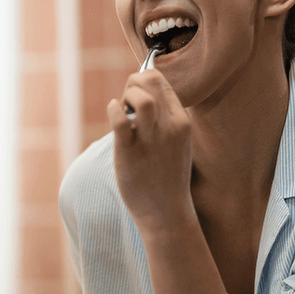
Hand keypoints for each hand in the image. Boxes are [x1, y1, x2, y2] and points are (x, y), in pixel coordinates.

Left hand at [108, 69, 194, 232]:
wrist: (167, 213)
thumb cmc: (167, 176)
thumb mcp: (178, 143)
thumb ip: (166, 119)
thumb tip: (144, 95)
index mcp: (182, 122)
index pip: (161, 81)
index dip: (142, 81)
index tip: (134, 97)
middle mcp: (170, 127)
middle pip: (151, 80)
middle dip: (132, 83)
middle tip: (126, 102)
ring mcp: (151, 141)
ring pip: (140, 98)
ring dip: (125, 96)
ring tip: (122, 110)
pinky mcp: (130, 153)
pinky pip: (120, 121)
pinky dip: (112, 109)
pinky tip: (112, 112)